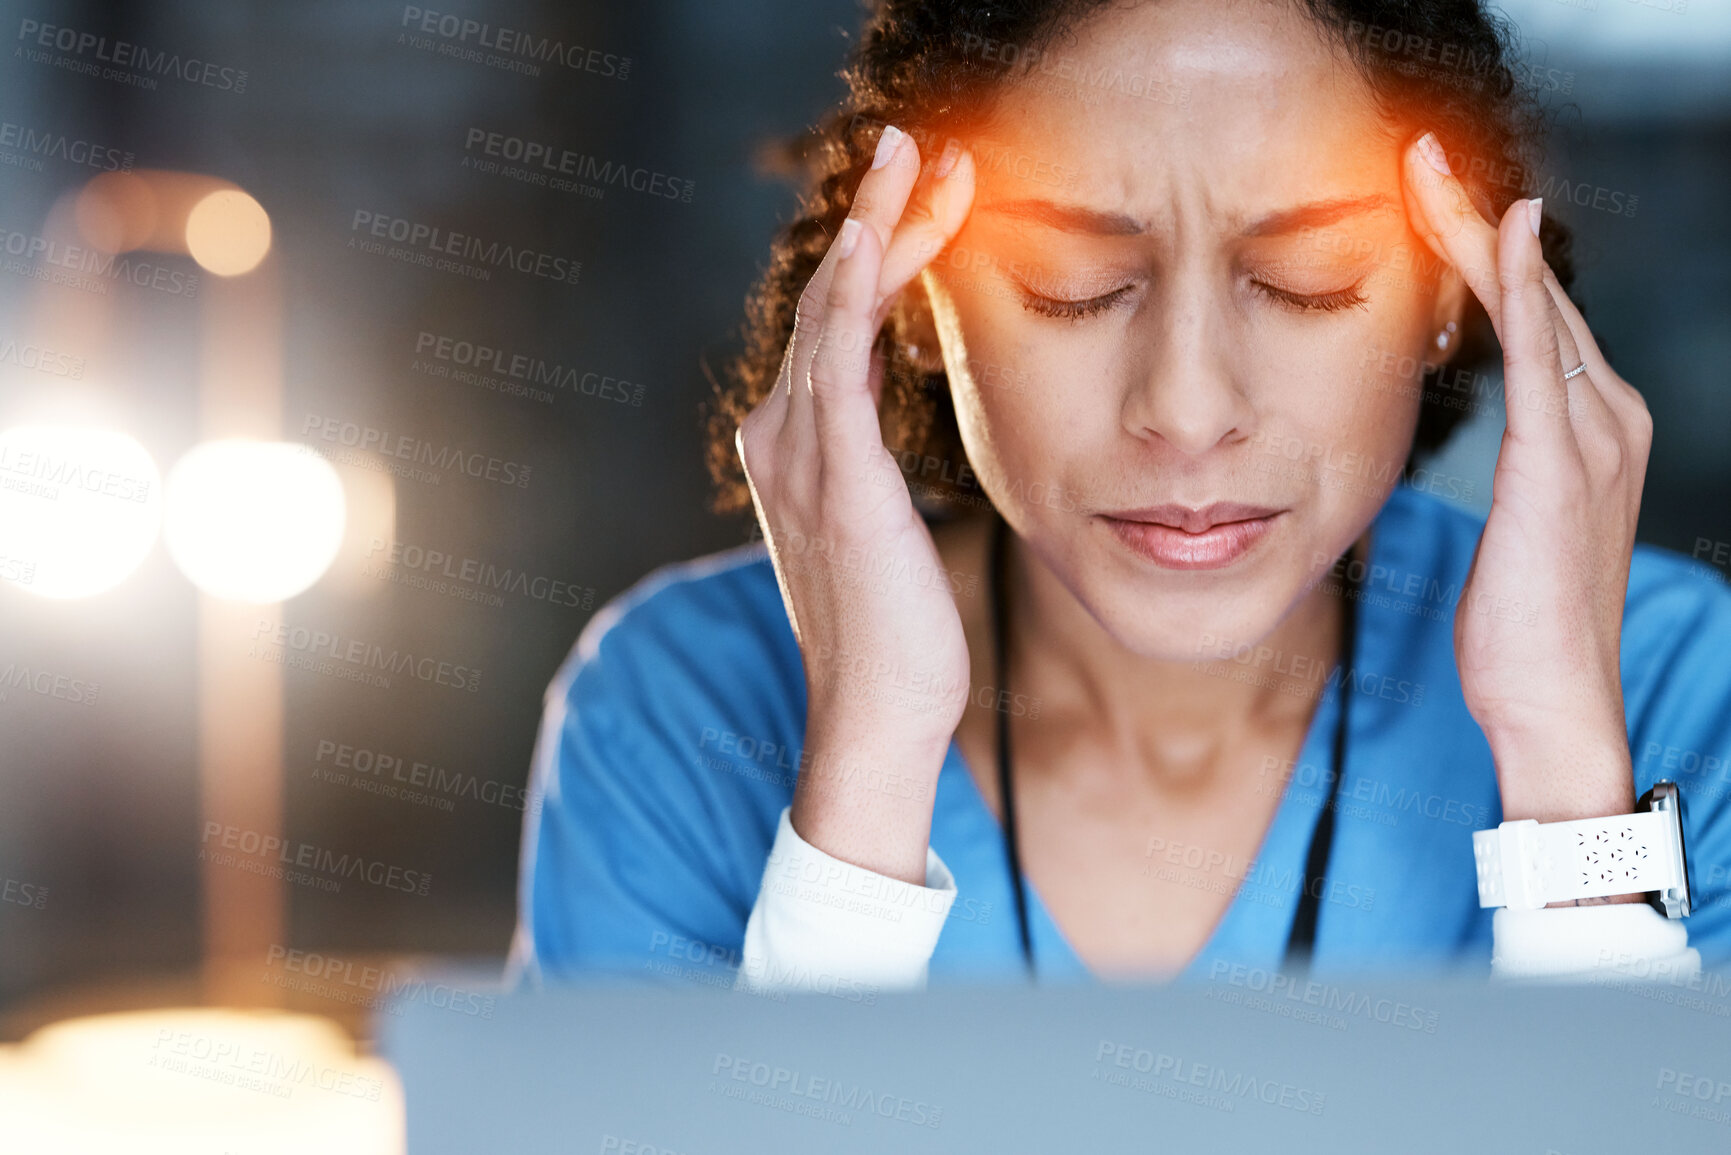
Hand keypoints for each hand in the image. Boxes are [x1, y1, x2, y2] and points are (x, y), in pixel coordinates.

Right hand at [736, 127, 975, 882]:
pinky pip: (839, 357)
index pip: (839, 323)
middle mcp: (782, 436)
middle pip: (831, 297)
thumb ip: (874, 466)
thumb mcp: (883, 529)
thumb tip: (899, 426)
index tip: (929, 197)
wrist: (877, 714)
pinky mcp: (837, 475)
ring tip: (920, 160)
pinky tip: (882, 232)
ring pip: (833, 309)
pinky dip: (856, 287)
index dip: (880, 252)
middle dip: (879, 214)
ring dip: (877, 226)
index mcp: (795, 445)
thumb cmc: (896, 632)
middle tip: (918, 144)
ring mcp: (801, 452)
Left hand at [1403, 133, 1652, 827]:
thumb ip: (1512, 475)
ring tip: (1427, 176)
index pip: (1536, 323)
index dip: (1483, 260)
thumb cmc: (1520, 630)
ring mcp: (1593, 436)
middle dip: (1475, 227)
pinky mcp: (1560, 461)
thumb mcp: (1514, 534)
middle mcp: (1607, 419)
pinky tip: (1499, 232)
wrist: (1550, 699)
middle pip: (1538, 298)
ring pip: (1536, 307)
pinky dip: (1520, 287)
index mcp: (1592, 434)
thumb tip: (1485, 451)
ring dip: (1480, 236)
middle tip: (1419, 163)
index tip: (1428, 208)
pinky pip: (1541, 353)